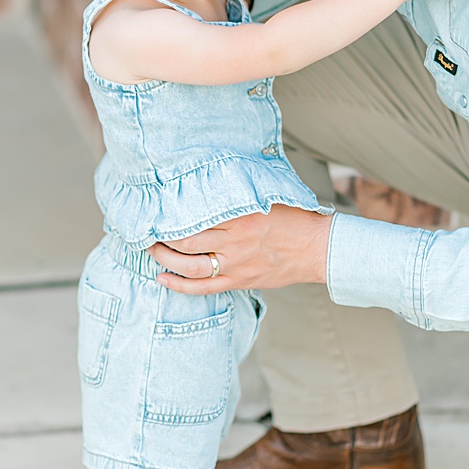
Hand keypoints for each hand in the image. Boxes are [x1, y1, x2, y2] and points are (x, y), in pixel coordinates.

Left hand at [149, 207, 332, 293]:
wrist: (319, 248)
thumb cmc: (294, 218)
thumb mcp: (265, 197)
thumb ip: (237, 194)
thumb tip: (206, 180)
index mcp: (240, 215)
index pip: (194, 215)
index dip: (171, 215)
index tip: (157, 210)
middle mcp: (234, 241)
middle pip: (185, 241)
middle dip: (161, 238)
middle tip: (149, 231)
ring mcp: (236, 264)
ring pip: (189, 266)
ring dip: (164, 260)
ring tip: (152, 250)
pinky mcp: (239, 281)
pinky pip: (203, 287)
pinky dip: (179, 285)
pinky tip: (162, 278)